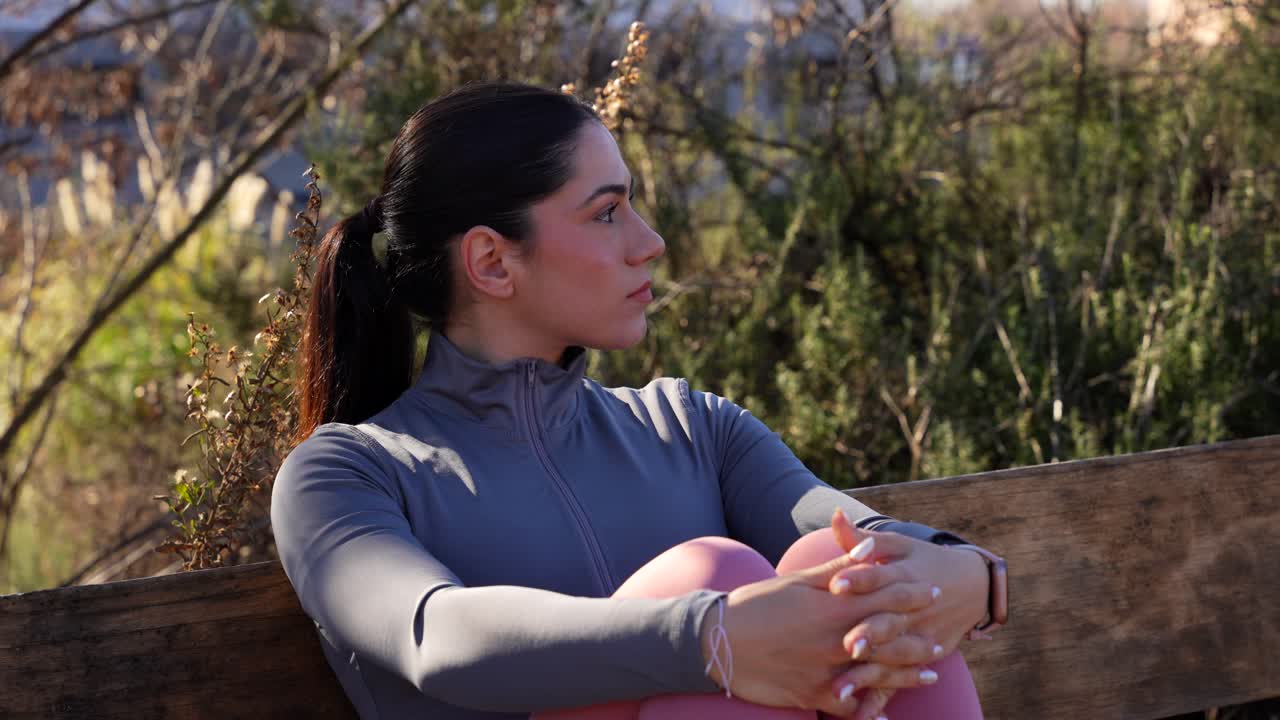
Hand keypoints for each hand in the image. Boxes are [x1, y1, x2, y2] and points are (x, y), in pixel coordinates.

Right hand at [699, 539, 939, 716]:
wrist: (718, 640)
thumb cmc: (756, 604)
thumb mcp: (797, 580)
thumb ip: (838, 567)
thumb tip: (869, 550)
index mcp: (835, 607)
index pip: (888, 598)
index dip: (914, 595)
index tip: (932, 592)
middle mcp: (837, 641)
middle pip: (893, 640)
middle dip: (919, 640)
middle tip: (938, 642)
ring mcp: (828, 671)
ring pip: (880, 677)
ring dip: (907, 676)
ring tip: (928, 677)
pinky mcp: (814, 696)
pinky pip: (849, 707)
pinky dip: (867, 711)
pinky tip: (881, 714)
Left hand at [825, 509, 989, 718]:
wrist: (972, 586)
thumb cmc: (922, 560)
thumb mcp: (898, 545)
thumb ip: (862, 538)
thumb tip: (834, 516)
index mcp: (904, 575)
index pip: (880, 577)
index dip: (859, 579)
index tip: (836, 584)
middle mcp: (913, 608)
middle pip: (890, 622)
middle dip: (870, 633)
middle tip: (847, 644)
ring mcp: (919, 636)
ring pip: (893, 657)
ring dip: (869, 674)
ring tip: (840, 688)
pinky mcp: (922, 657)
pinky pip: (900, 682)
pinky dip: (881, 700)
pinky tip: (859, 715)